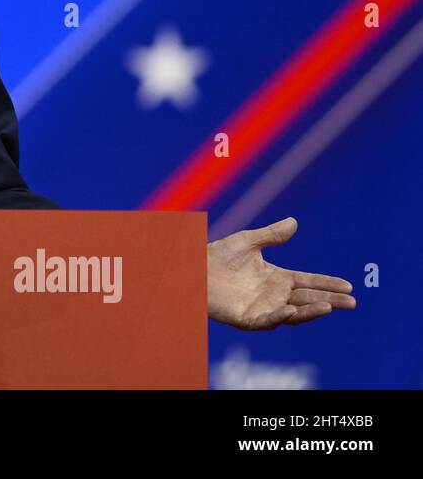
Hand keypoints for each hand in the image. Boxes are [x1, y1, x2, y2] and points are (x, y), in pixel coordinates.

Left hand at [207, 217, 354, 329]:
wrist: (192, 268)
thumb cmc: (217, 255)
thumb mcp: (248, 242)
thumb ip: (271, 235)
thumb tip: (294, 222)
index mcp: (276, 278)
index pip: (308, 282)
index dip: (328, 284)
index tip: (349, 285)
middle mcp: (273, 295)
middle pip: (307, 299)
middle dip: (330, 301)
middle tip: (351, 302)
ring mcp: (262, 308)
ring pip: (292, 313)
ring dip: (311, 311)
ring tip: (328, 306)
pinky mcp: (247, 319)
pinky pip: (267, 320)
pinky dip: (279, 316)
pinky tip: (292, 309)